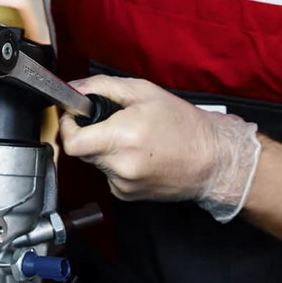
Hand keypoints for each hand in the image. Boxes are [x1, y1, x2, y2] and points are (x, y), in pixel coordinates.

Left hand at [58, 76, 260, 222]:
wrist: (214, 160)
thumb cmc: (184, 124)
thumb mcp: (143, 92)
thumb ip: (102, 87)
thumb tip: (75, 88)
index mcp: (122, 137)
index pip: (72, 142)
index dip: (67, 127)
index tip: (75, 117)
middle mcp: (120, 165)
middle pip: (82, 150)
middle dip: (90, 134)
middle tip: (112, 123)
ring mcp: (123, 184)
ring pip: (96, 162)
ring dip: (105, 149)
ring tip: (133, 138)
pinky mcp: (127, 195)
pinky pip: (109, 175)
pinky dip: (116, 163)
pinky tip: (139, 155)